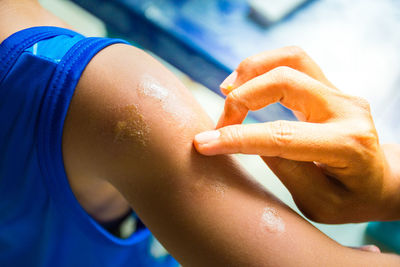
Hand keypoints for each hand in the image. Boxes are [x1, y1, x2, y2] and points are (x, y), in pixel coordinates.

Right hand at [194, 46, 399, 222]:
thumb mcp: (319, 203)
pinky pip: (293, 61)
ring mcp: (340, 92)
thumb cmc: (351, 198)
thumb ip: (286, 170)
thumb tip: (249, 138)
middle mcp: (347, 110)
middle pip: (284, 81)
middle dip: (241, 99)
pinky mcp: (329, 86)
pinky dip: (263, 66)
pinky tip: (245, 83)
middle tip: (220, 125)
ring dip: (250, 71)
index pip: (281, 135)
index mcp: (347, 145)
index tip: (204, 143)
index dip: (237, 138)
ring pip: (290, 59)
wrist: (379, 180)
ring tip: (226, 91)